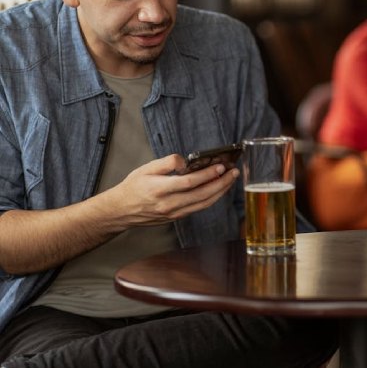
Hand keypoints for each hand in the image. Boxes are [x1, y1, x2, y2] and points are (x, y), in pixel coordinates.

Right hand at [103, 154, 239, 228]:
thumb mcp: (145, 168)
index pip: (189, 182)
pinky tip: (218, 190)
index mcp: (159, 189)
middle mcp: (168, 204)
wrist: (120, 211)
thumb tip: (185, 161)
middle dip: (221, 183)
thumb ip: (167, 163)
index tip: (221, 166)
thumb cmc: (132, 187)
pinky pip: (198, 208)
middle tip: (233, 172)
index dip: (207, 175)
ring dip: (220, 191)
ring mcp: (174, 213)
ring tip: (230, 180)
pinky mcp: (176, 217)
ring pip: (203, 203)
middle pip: (202, 194)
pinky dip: (211, 199)